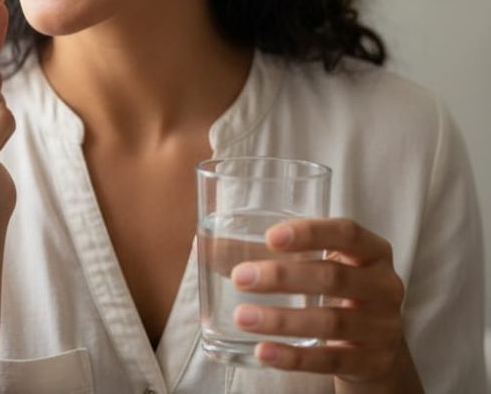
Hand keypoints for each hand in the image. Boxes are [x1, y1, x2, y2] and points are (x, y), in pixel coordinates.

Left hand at [229, 217, 420, 390]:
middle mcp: (384, 285)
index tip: (270, 236)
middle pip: (332, 277)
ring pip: (330, 321)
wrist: (378, 347)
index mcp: (372, 250)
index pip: (345, 232)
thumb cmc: (338, 290)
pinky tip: (263, 351)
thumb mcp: (322, 263)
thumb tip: (210, 248)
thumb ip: (278, 253)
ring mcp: (384, 327)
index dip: (310, 232)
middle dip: (282, 276)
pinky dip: (294, 356)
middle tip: (240, 278)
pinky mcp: (373, 362)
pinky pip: (330, 360)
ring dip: (281, 319)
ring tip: (242, 316)